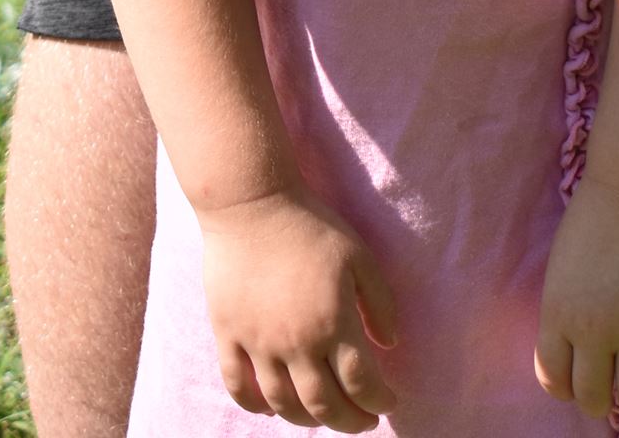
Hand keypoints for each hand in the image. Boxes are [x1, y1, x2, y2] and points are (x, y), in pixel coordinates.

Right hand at [200, 190, 397, 429]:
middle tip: (363, 421)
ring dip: (308, 420)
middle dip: (350, 421)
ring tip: (324, 416)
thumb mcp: (359, 255)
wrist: (252, 203)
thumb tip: (390, 344)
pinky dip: (256, 406)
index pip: (361, 383)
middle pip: (325, 405)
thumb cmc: (310, 225)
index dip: (379, 402)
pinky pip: (239, 386)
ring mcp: (258, 343)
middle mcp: (296, 343)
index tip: (389, 403)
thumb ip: (380, 302)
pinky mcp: (228, 335)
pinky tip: (272, 406)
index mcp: (333, 322)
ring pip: (284, 405)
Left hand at [535, 178, 618, 420]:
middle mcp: (594, 328)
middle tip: (612, 388)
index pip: (554, 379)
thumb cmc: (597, 216)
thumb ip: (566, 310)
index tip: (578, 382)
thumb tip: (574, 350)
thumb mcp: (562, 267)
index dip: (566, 388)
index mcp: (559, 312)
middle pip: (592, 398)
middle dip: (600, 400)